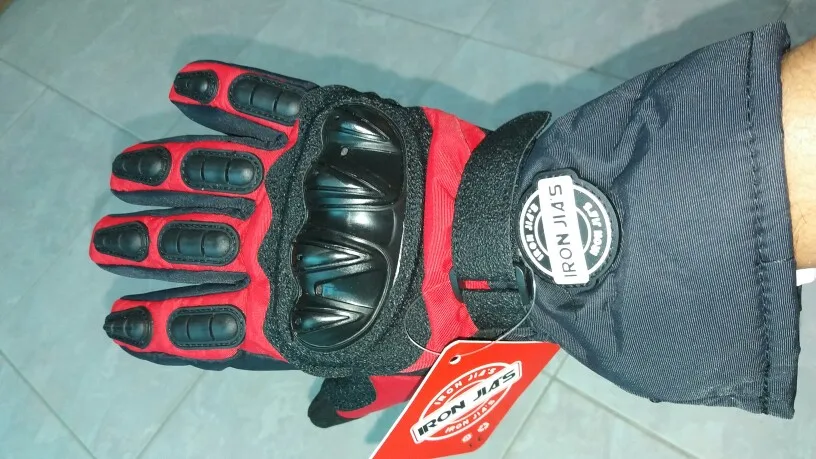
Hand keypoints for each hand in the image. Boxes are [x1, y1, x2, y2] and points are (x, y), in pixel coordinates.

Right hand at [89, 60, 517, 426]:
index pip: (207, 324)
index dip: (159, 325)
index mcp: (291, 308)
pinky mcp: (323, 128)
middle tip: (107, 241)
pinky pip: (266, 102)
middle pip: (191, 245)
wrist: (484, 240)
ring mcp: (296, 182)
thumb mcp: (402, 367)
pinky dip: (226, 89)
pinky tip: (189, 81)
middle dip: (142, 244)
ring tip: (125, 173)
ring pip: (209, 174)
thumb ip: (356, 387)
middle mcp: (277, 244)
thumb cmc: (444, 308)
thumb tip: (323, 413)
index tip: (121, 322)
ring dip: (159, 174)